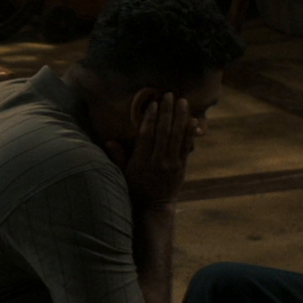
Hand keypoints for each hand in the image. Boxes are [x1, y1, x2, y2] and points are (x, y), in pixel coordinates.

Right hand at [107, 90, 194, 207]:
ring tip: (183, 101)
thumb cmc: (134, 189)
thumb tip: (109, 141)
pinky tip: (194, 121)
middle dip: (167, 112)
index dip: (150, 118)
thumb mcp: (122, 175)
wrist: (153, 208)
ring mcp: (171, 164)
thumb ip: (118, 157)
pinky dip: (190, 133)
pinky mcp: (181, 167)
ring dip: (181, 118)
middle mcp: (158, 161)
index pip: (146, 135)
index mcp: (141, 161)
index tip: (153, 103)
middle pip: (164, 132)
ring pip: (177, 137)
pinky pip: (186, 147)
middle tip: (169, 95)